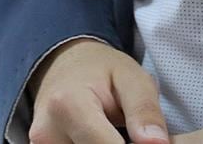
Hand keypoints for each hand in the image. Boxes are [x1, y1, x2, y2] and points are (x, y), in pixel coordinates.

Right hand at [29, 39, 168, 143]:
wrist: (63, 66)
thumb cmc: (101, 71)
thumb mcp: (132, 77)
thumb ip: (144, 110)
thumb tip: (157, 143)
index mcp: (68, 106)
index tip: (147, 140)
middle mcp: (45, 133)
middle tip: (130, 133)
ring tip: (115, 134)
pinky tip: (100, 139)